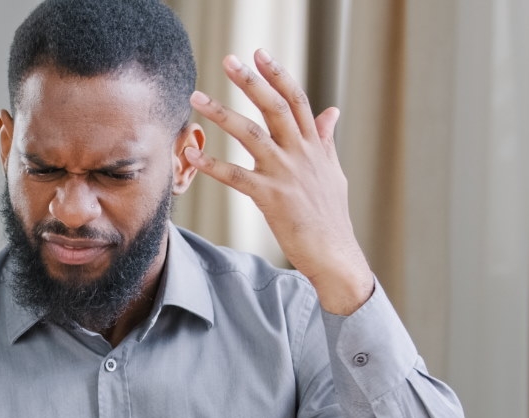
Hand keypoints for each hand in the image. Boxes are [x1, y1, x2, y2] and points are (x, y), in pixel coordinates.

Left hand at [187, 49, 373, 314]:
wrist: (335, 253)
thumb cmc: (330, 215)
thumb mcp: (333, 171)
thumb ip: (325, 139)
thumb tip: (331, 111)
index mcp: (314, 145)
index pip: (296, 100)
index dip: (278, 74)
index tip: (260, 53)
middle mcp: (301, 154)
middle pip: (274, 107)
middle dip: (251, 81)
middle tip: (228, 60)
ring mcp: (286, 174)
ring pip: (251, 135)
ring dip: (221, 113)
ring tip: (197, 97)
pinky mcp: (271, 198)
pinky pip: (237, 177)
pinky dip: (213, 166)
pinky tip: (194, 156)